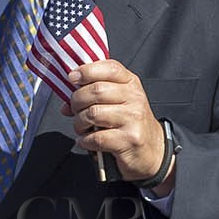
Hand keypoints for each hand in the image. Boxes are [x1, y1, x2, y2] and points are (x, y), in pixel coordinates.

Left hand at [61, 60, 173, 190]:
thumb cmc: (130, 123)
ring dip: (79, 122)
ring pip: (93, 113)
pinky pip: (96, 137)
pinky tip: (87, 141)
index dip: (87, 70)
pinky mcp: (129, 139)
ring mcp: (133, 119)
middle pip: (96, 90)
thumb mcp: (119, 101)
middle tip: (74, 110)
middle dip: (77, 101)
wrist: (153, 150)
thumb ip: (95, 95)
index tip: (72, 78)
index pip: (110, 68)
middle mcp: (135, 98)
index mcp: (131, 84)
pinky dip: (85, 140)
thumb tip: (66, 104)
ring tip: (81, 128)